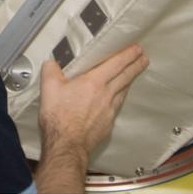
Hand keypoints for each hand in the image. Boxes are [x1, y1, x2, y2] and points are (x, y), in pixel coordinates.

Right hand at [34, 44, 148, 191]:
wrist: (67, 145)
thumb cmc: (59, 117)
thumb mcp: (49, 88)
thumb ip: (51, 70)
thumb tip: (51, 63)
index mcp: (94, 82)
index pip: (116, 64)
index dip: (128, 54)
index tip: (137, 48)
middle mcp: (106, 94)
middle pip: (125, 76)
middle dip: (135, 65)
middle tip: (144, 58)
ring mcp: (109, 110)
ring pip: (123, 91)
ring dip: (129, 81)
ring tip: (132, 75)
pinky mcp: (108, 123)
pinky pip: (117, 105)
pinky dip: (120, 97)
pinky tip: (117, 98)